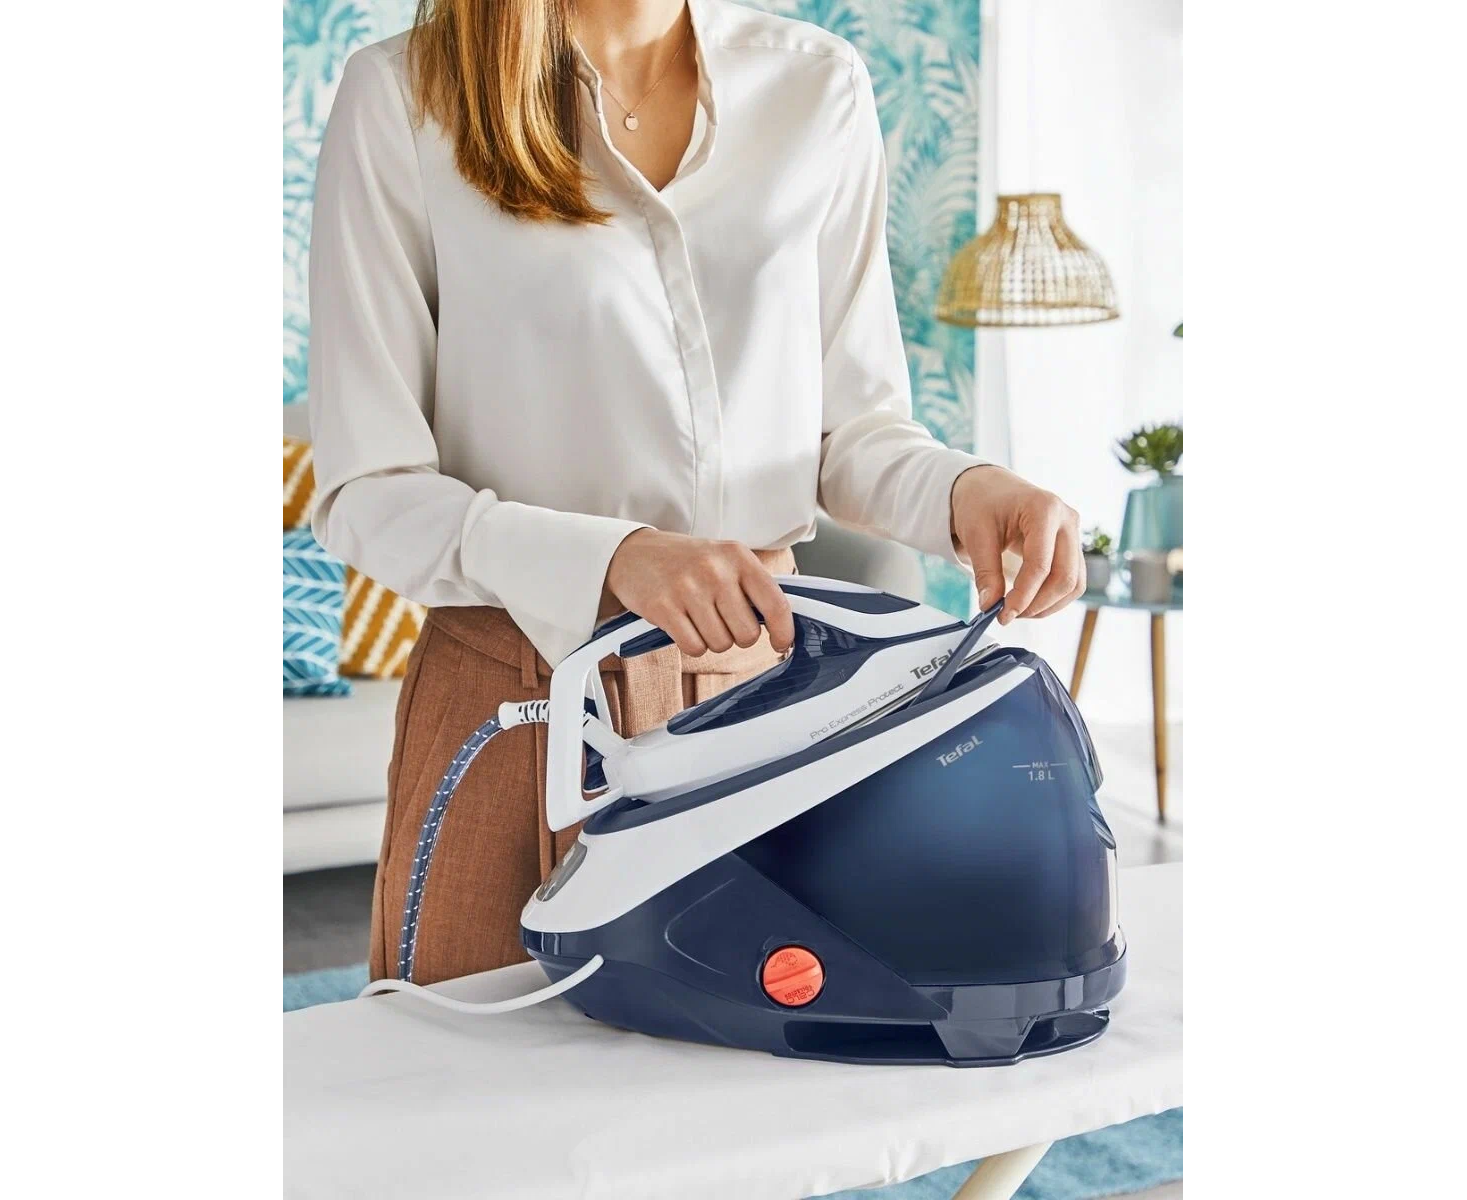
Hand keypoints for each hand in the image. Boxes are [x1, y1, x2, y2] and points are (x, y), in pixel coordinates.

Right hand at [604, 530, 795, 656]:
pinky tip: (683, 624)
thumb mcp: (724, 559)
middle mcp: (715, 570)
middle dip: (737, 636)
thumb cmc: (687, 562)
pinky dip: (691, 643)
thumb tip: (782, 625)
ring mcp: (688, 588)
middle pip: (747, 634)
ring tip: (698, 617)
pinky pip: (694, 647)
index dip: (784, 631)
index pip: (775, 603)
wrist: (635, 553)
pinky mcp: (663, 607)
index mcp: (737, 556)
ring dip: (712, 639)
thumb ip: (753, 586)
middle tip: (722, 620)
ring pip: (720, 644)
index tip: (781, 643)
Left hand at [950, 466, 1083, 624]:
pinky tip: (1029, 602)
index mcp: (1044, 509)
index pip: (1040, 564)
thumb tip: (990, 606)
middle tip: (1009, 615)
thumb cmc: (982, 502)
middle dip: (1038, 604)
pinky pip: (1071, 580)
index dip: (1023, 595)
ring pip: (1074, 583)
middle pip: (1065, 577)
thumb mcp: (976, 533)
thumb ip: (986, 571)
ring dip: (1048, 605)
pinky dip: (1052, 598)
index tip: (1003, 614)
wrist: (989, 487)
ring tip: (1017, 611)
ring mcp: (1073, 533)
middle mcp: (1067, 520)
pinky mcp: (1071, 546)